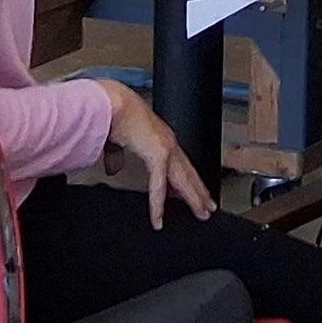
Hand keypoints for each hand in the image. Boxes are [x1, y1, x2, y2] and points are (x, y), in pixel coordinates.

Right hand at [98, 80, 213, 228]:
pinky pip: (159, 186)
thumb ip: (117, 156)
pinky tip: (159, 218)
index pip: (179, 163)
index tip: (191, 192)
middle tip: (208, 207)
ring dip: (193, 198)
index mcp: (161, 137)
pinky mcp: (158, 155)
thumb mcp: (117, 142)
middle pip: (189, 173)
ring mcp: (166, 148)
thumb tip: (113, 169)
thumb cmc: (114, 114)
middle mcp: (168, 142)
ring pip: (184, 180)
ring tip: (201, 213)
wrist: (113, 104)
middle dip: (199, 191)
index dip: (187, 179)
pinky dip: (158, 204)